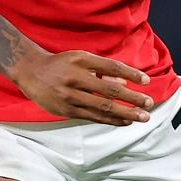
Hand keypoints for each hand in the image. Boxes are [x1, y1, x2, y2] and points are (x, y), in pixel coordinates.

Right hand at [10, 49, 154, 125]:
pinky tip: (124, 121)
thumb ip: (102, 69)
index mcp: (81, 61)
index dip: (130, 74)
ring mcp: (70, 96)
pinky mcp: (66, 110)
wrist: (31, 72)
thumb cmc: (61, 64)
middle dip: (131, 99)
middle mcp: (75, 78)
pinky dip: (110, 120)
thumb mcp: (80, 59)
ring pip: (102, 108)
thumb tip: (125, 82)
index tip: (146, 80)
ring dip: (125, 113)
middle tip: (149, 103)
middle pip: (109, 90)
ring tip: (142, 117)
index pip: (111, 67)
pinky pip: (93, 117)